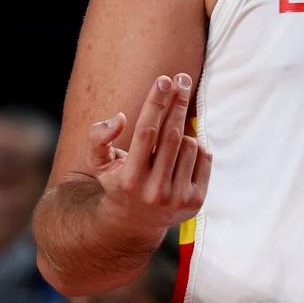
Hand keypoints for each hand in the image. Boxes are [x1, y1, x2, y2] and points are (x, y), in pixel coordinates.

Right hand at [88, 73, 211, 242]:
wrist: (134, 224)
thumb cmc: (118, 183)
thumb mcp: (99, 163)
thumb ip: (99, 137)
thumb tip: (119, 118)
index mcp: (130, 179)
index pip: (146, 132)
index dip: (156, 103)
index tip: (163, 80)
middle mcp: (154, 190)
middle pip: (171, 134)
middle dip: (177, 102)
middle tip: (182, 78)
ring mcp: (177, 198)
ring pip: (189, 144)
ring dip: (182, 132)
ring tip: (169, 141)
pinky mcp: (196, 201)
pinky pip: (204, 157)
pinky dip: (195, 148)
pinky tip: (181, 156)